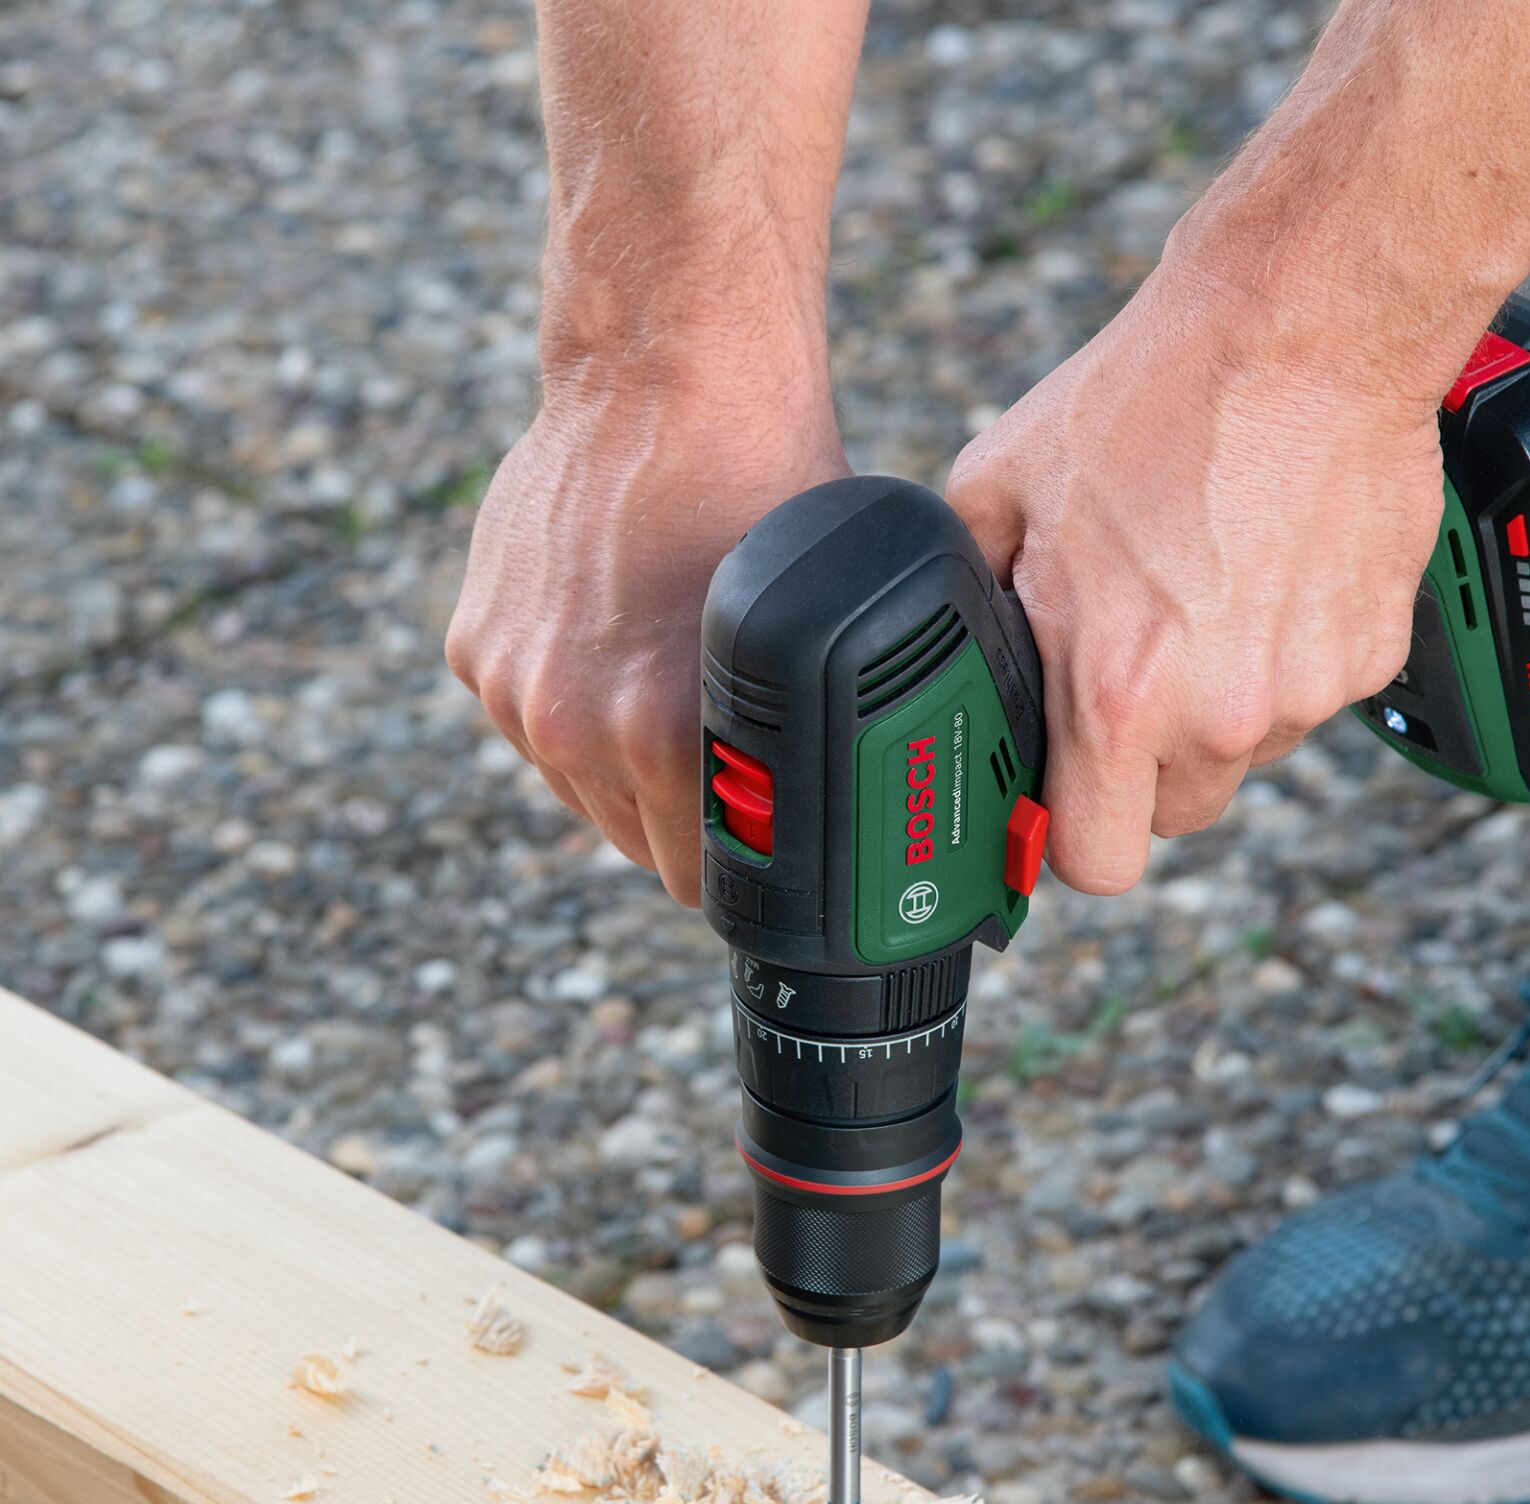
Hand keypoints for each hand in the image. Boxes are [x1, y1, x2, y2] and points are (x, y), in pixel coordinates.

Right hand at [447, 373, 848, 904]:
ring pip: (578, 785)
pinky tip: (620, 636)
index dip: (741, 870)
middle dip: (683, 819)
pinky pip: (530, 715)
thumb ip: (802, 741)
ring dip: (621, 762)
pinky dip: (570, 696)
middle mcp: (572, 725)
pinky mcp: (474, 647)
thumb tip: (835, 813)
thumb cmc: (766, 492)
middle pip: (635, 842)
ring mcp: (513, 687)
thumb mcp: (818, 632)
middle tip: (730, 761)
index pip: (698, 880)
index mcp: (661, 737)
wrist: (666, 379)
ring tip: (673, 684)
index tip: (763, 851)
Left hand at [947, 246, 1445, 895]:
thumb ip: (974, 598)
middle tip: (1134, 673)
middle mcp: (1220, 713)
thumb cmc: (1151, 399)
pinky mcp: (1369, 656)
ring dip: (1219, 709)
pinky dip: (1287, 657)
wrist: (1301, 327)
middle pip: (1177, 812)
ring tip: (1202, 598)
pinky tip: (1264, 573)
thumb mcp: (1004, 490)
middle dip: (1147, 766)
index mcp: (1119, 696)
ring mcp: (1306, 690)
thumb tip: (953, 652)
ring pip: (1246, 755)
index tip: (1068, 797)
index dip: (1074, 835)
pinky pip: (1312, 697)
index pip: (1099, 860)